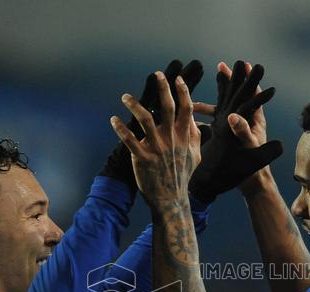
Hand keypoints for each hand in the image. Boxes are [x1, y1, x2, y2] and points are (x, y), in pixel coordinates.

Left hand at [100, 59, 203, 187]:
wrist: (171, 199)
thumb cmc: (182, 176)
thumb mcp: (196, 156)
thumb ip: (195, 137)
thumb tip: (194, 121)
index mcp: (185, 137)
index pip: (186, 109)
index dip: (182, 92)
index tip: (177, 79)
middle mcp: (172, 139)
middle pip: (168, 108)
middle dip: (163, 88)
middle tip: (157, 74)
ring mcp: (157, 149)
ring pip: (145, 119)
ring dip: (134, 105)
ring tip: (125, 97)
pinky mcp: (142, 158)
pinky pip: (129, 140)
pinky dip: (121, 128)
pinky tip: (114, 120)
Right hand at [207, 61, 276, 194]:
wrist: (249, 184)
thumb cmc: (252, 168)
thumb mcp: (247, 148)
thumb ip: (242, 132)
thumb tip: (233, 116)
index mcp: (253, 121)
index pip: (252, 95)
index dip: (248, 80)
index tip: (244, 65)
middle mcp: (244, 121)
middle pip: (238, 95)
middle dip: (232, 80)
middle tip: (224, 65)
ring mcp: (235, 127)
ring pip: (226, 105)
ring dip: (217, 94)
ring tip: (207, 83)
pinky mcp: (226, 135)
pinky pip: (216, 118)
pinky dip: (206, 112)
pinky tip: (192, 108)